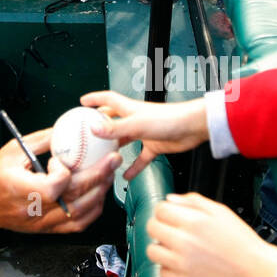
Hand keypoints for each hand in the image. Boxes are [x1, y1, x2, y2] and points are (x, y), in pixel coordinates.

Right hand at [0, 127, 118, 232]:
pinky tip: (99, 195)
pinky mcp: (49, 229)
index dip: (64, 171)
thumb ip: (40, 141)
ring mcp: (44, 222)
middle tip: (112, 159)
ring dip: (99, 193)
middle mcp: (36, 210)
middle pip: (75, 198)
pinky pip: (77, 224)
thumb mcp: (11, 152)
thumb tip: (64, 129)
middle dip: (99, 176)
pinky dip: (92, 211)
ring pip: (81, 213)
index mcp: (23, 190)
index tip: (60, 160)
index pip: (55, 185)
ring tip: (108, 175)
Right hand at [79, 90, 208, 180]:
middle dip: (101, 125)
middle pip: (114, 121)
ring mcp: (145, 133)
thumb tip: (93, 129)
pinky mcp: (155, 146)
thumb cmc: (169, 119)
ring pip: (125, 141)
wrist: (193, 127)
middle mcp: (136, 119)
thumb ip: (115, 128)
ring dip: (114, 149)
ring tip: (101, 157)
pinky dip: (133, 167)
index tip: (82, 102)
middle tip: (87, 133)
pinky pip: (141, 158)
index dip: (95, 99)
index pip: (108, 100)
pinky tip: (126, 176)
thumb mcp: (138, 124)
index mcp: (130, 109)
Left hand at [147, 193, 276, 276]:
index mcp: (193, 221)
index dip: (165, 211)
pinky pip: (162, 273)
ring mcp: (181, 264)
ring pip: (152, 251)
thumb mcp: (222, 212)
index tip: (170, 216)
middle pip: (151, 228)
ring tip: (177, 250)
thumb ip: (193, 201)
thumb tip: (171, 199)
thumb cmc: (243, 243)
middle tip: (173, 232)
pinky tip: (184, 265)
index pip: (160, 210)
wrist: (257, 272)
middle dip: (161, 227)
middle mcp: (183, 242)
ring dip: (162, 248)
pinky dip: (170, 269)